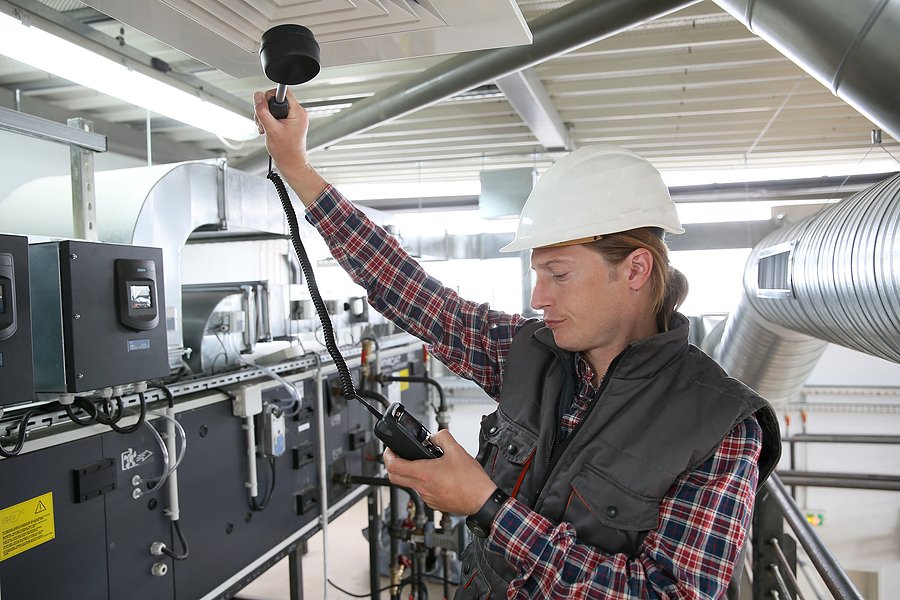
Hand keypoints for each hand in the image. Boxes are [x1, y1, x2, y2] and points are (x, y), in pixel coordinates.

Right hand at [252, 89, 325, 204]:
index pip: (282, 92)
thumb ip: (262, 111)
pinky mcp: (289, 123)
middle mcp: (297, 113)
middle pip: (275, 100)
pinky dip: (268, 121)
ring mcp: (293, 118)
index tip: (265, 108)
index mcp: (298, 112)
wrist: (291, 164)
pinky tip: (268, 130)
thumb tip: (257, 96)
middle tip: (264, 123)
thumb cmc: (286, 151)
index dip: (270, 98)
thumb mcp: (271, 128)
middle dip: (265, 110)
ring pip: (273, 108)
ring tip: (266, 128)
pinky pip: (275, 115)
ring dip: (265, 117)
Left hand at [383, 429, 496, 514]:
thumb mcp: (457, 450)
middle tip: (397, 456)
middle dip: (392, 465)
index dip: (387, 455)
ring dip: (410, 473)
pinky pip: (422, 491)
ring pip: (410, 484)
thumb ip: (442, 437)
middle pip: (394, 478)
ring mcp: (427, 498)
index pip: (393, 466)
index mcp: (425, 474)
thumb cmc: (472, 481)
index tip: (389, 450)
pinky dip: (423, 482)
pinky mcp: (434, 504)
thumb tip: (434, 436)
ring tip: (423, 463)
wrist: (482, 501)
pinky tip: (436, 476)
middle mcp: (422, 488)